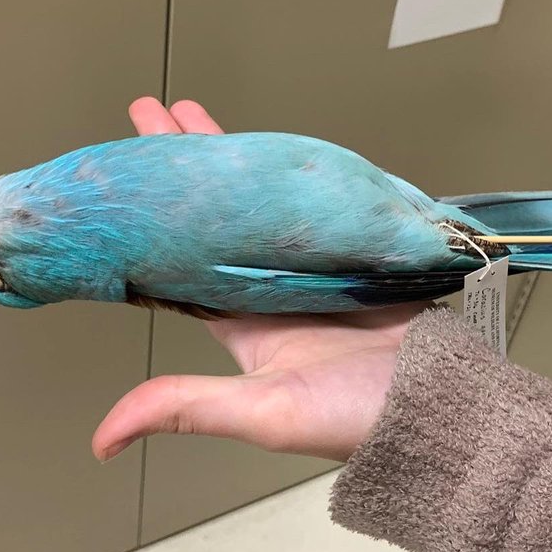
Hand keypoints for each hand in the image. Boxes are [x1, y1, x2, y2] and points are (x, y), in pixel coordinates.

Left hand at [92, 98, 422, 463]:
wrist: (448, 402)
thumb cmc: (358, 416)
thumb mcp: (264, 414)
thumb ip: (187, 407)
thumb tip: (103, 438)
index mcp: (244, 323)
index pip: (182, 260)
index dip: (151, 219)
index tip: (122, 175)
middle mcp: (276, 290)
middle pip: (219, 220)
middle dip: (188, 169)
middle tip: (154, 114)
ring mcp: (320, 267)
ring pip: (267, 203)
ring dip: (236, 161)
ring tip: (196, 112)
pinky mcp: (362, 251)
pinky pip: (322, 204)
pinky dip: (299, 173)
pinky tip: (276, 141)